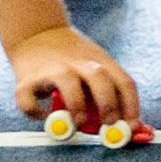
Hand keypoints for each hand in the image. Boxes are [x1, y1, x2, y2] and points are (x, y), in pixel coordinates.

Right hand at [11, 26, 138, 132]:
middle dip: (108, 104)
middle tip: (109, 124)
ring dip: (76, 105)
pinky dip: (34, 110)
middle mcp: (79, 63)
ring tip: (78, 122)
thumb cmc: (73, 60)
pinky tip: (42, 115)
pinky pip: (28, 96)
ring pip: (68, 82)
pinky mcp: (27, 78)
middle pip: (100, 79)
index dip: (131, 105)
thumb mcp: (96, 67)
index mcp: (101, 62)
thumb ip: (111, 93)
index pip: (124, 82)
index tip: (132, 126)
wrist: (36, 32)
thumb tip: (133, 128)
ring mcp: (53, 68)